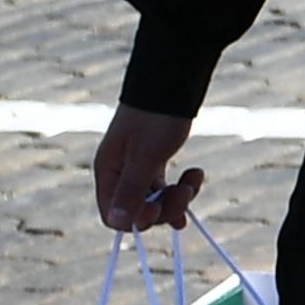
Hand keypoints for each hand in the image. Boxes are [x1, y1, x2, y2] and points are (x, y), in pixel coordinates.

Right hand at [94, 106, 200, 230]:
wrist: (172, 82)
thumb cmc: (156, 118)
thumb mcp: (146, 156)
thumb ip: (132, 190)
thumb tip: (118, 222)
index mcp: (108, 172)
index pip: (113, 216)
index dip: (138, 219)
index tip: (159, 208)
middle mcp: (118, 174)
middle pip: (139, 212)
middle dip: (166, 208)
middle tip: (186, 192)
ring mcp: (136, 169)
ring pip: (156, 202)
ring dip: (178, 198)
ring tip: (196, 177)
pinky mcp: (153, 162)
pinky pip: (165, 189)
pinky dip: (181, 188)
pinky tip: (196, 178)